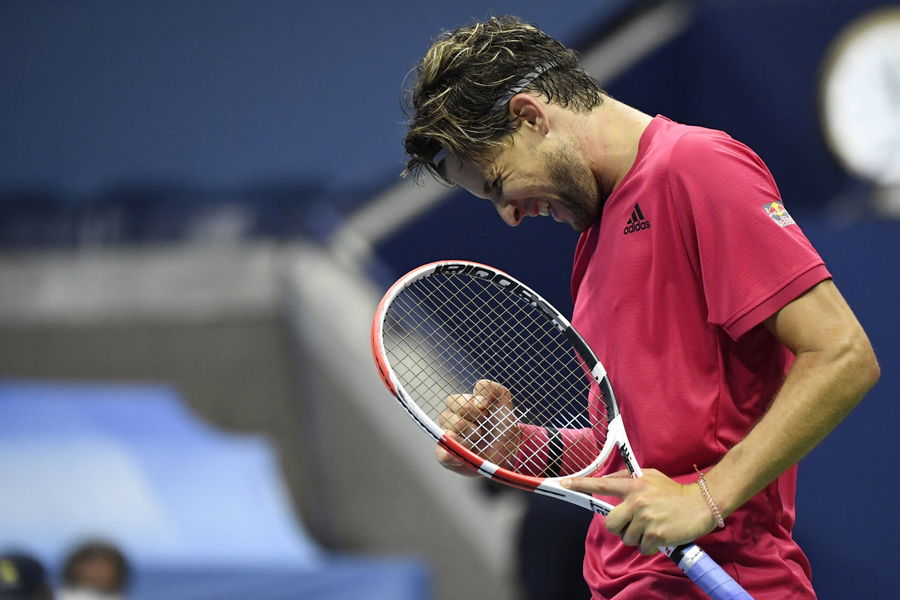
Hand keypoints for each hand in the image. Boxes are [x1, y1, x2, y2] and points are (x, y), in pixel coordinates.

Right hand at [436, 379, 520, 475]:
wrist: (510, 449)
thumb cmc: (502, 425)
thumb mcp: (503, 402)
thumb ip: (491, 388)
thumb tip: (477, 392)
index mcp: (458, 407)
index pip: (452, 401)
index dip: (471, 406)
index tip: (486, 412)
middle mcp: (449, 422)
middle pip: (447, 417)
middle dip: (471, 423)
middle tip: (483, 429)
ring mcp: (447, 440)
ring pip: (448, 435)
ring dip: (469, 438)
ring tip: (479, 441)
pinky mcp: (447, 458)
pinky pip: (443, 455)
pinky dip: (456, 454)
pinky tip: (470, 452)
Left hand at [562, 469, 717, 554]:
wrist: (701, 505)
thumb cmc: (673, 492)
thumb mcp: (649, 476)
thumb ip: (628, 478)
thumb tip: (607, 482)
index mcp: (633, 485)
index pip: (602, 484)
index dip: (581, 484)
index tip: (564, 483)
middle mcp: (636, 501)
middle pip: (610, 523)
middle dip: (619, 527)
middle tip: (634, 524)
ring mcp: (645, 519)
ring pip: (626, 538)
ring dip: (637, 537)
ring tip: (652, 527)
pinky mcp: (654, 535)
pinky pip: (641, 548)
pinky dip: (649, 546)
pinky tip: (660, 535)